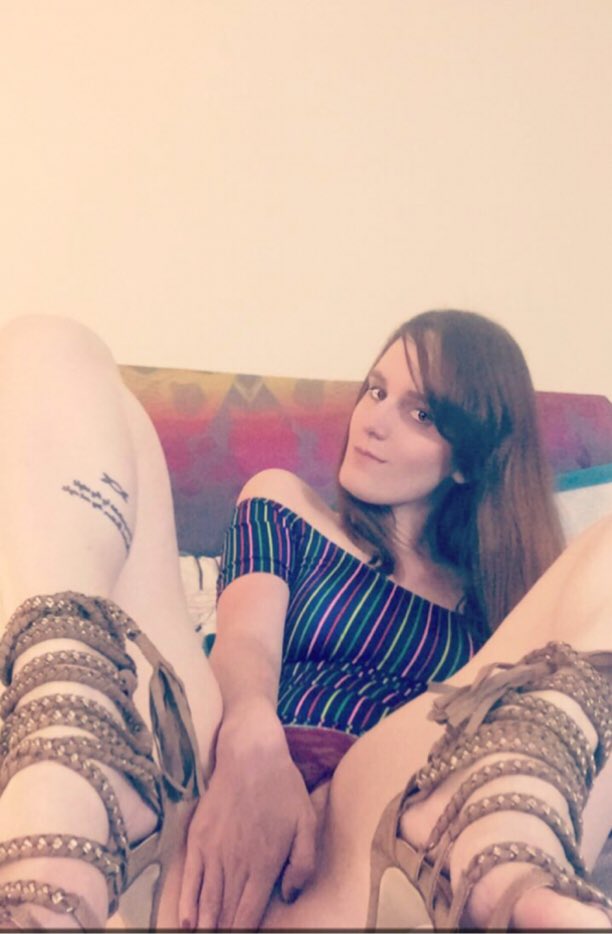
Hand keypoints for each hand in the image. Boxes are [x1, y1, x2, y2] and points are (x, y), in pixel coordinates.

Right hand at [179, 710, 316, 929]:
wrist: (250, 753)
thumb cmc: (283, 787)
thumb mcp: (307, 822)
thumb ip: (303, 865)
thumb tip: (288, 896)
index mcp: (264, 863)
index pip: (249, 914)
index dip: (244, 933)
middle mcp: (236, 863)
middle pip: (225, 913)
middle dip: (223, 930)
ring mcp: (213, 851)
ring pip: (207, 901)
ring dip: (205, 924)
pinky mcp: (198, 839)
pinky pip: (190, 880)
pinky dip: (188, 905)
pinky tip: (188, 923)